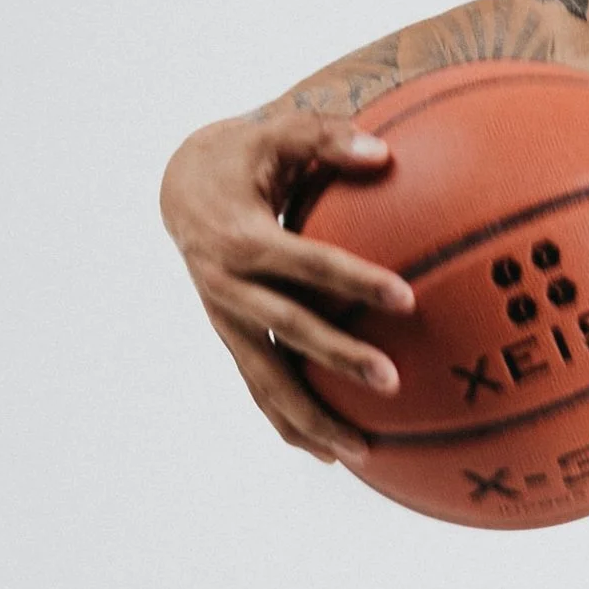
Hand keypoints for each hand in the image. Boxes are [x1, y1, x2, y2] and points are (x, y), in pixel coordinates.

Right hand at [159, 111, 412, 463]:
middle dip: (338, 358)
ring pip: (266, 378)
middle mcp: (228, 287)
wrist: (182, 189)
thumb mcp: (279, 134)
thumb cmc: (246, 157)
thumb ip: (328, 138)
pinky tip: (331, 454)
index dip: (353, 279)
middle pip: (288, 328)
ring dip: (312, 418)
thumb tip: (384, 153)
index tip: (405, 299)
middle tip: (392, 382)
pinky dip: (291, 423)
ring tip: (363, 453)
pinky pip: (261, 387)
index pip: (306, 262)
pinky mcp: (232, 338)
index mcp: (243, 239)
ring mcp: (227, 319)